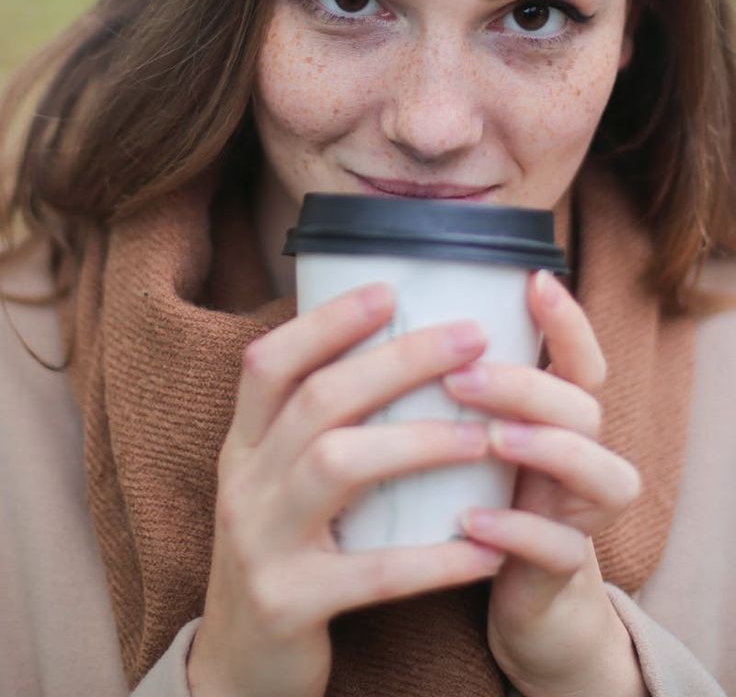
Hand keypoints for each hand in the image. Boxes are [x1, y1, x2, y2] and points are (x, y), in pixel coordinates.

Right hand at [188, 283, 504, 696]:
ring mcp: (259, 543)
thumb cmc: (282, 551)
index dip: (326, 321)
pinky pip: (370, 572)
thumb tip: (391, 352)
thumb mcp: (276, 482)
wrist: (240, 665)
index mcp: (243, 445)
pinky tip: (486, 549)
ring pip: (338, 466)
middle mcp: (243, 483)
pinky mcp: (288, 603)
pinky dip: (432, 558)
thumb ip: (313, 428)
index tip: (389, 289)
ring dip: (418, 442)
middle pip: (318, 400)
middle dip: (397, 362)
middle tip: (471, 338)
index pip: (270, 362)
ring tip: (482, 436)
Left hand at [444, 270, 645, 696]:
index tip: (535, 279)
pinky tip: (471, 522)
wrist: (508, 590)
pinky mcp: (565, 570)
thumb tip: (384, 312)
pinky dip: (517, 533)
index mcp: (557, 413)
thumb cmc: (478, 488)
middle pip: (583, 406)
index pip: (579, 356)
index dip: (567, 320)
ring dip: (543, 449)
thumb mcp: (468, 428)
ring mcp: (581, 512)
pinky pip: (560, 550)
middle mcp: (582, 453)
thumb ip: (452, 382)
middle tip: (460, 376)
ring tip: (490, 439)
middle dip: (526, 386)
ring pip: (599, 473)